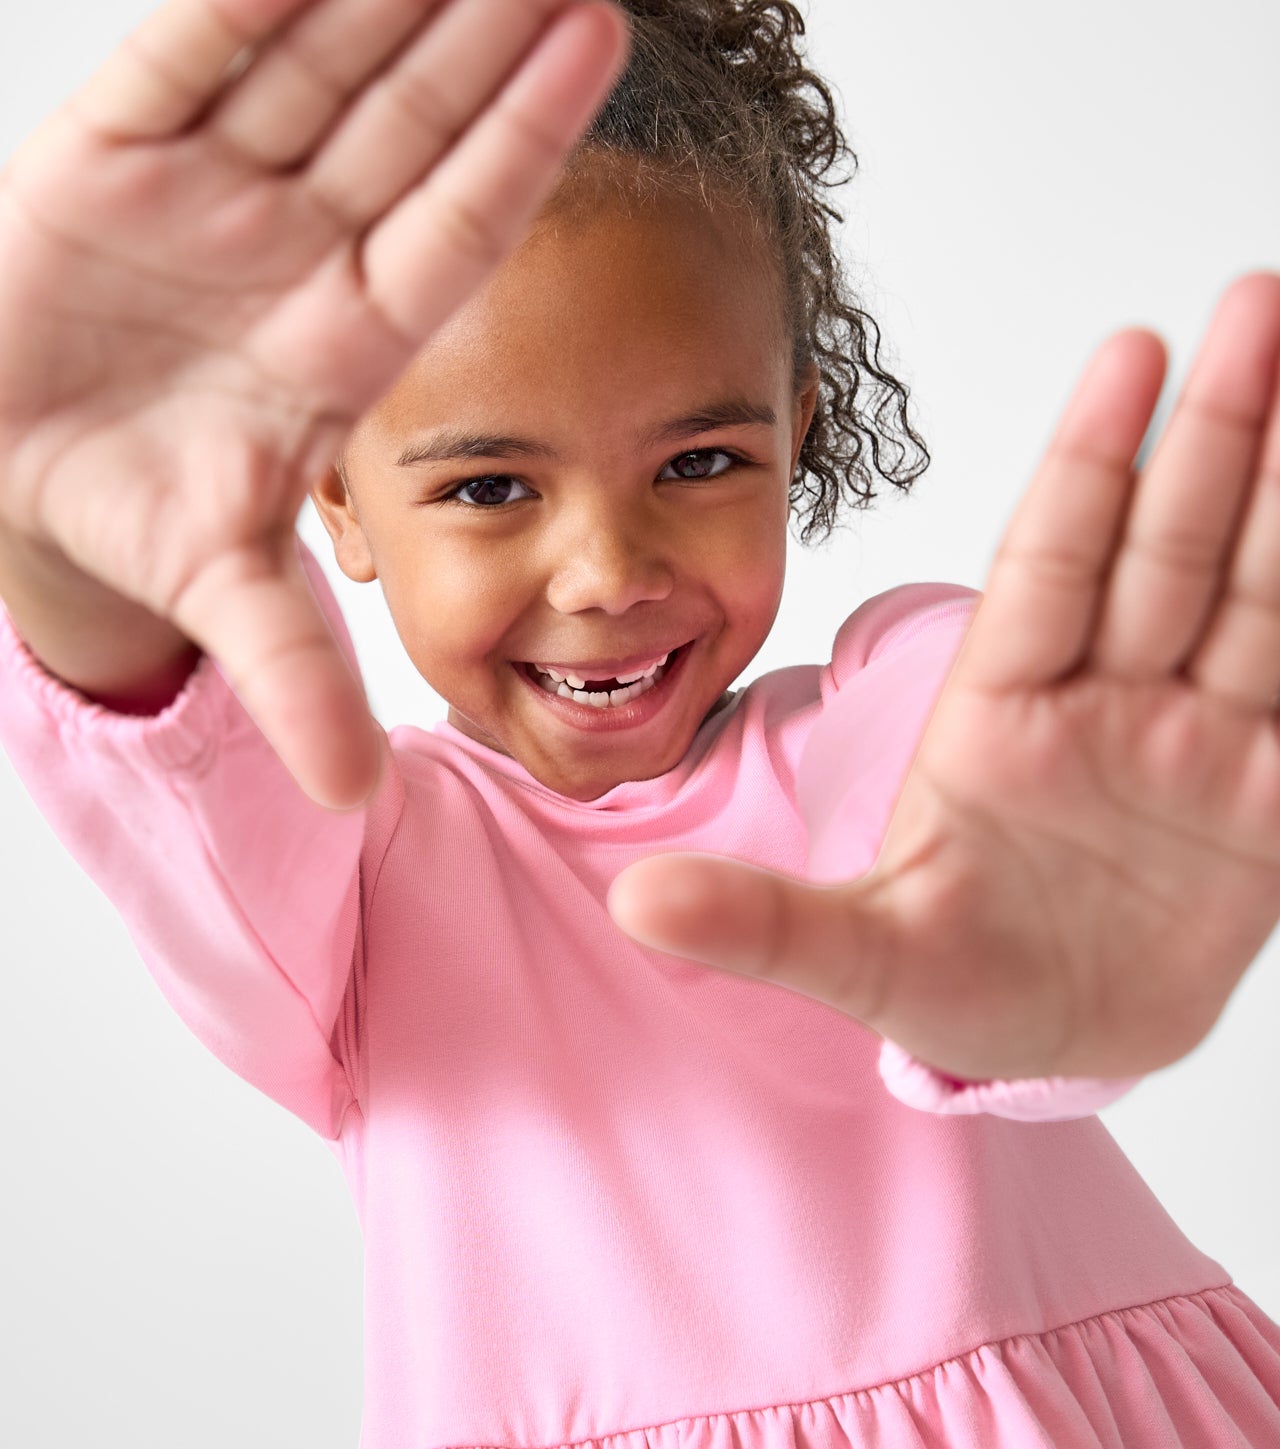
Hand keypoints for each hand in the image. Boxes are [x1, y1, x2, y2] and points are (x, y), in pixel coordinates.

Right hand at [0, 0, 627, 807]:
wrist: (15, 467)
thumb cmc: (137, 511)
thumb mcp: (223, 590)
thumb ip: (292, 677)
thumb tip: (361, 800)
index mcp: (345, 337)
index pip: (454, 220)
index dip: (519, 135)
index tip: (595, 45)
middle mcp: (297, 247)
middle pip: (409, 117)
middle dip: (479, 28)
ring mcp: (213, 190)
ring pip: (317, 60)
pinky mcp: (115, 149)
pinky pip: (189, 49)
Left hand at [609, 271, 1279, 1084]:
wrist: (1052, 1048)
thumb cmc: (951, 984)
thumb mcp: (858, 957)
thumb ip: (763, 923)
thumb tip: (633, 902)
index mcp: (999, 715)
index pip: (1048, 569)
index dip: (1085, 466)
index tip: (1125, 352)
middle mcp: (1106, 704)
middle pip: (1166, 552)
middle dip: (1214, 437)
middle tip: (1254, 307)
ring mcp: (1197, 746)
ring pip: (1254, 599)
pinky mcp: (1269, 802)